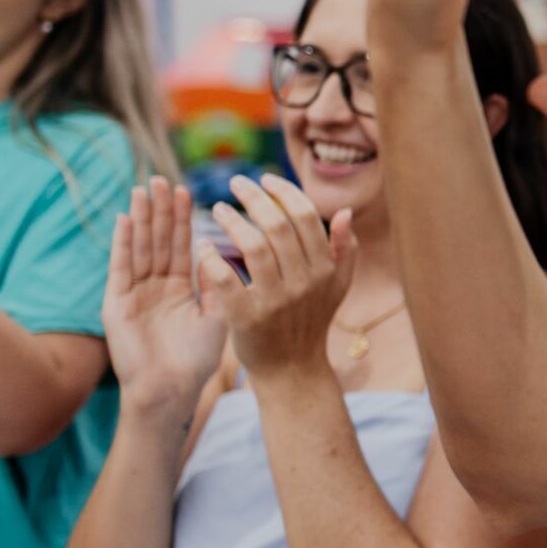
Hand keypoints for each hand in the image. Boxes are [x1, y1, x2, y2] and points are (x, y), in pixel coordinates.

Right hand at [103, 177, 226, 415]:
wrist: (171, 392)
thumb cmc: (196, 360)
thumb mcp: (217, 314)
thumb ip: (218, 281)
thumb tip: (218, 247)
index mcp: (180, 288)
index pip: (182, 245)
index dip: (183, 219)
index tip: (187, 189)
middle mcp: (156, 287)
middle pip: (158, 241)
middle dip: (160, 211)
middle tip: (162, 179)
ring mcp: (135, 294)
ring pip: (139, 248)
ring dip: (140, 219)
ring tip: (142, 190)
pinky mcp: (116, 304)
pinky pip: (120, 268)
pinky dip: (122, 244)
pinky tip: (124, 220)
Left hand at [199, 175, 357, 380]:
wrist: (292, 369)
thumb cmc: (311, 321)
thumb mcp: (337, 285)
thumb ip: (344, 248)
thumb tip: (344, 212)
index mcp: (325, 269)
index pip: (305, 217)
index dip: (284, 192)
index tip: (265, 178)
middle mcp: (304, 282)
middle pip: (278, 226)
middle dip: (256, 197)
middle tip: (236, 183)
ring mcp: (276, 301)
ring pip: (253, 246)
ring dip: (233, 221)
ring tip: (219, 209)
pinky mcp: (247, 318)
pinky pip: (227, 280)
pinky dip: (212, 260)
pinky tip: (202, 246)